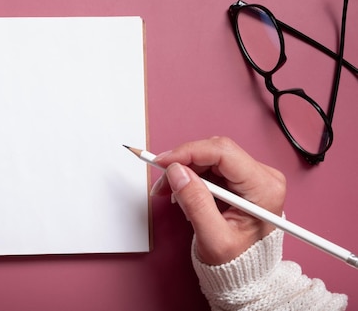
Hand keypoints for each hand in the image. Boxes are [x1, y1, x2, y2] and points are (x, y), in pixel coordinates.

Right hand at [151, 137, 285, 264]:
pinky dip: (191, 175)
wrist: (247, 273)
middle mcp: (262, 176)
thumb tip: (177, 172)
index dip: (189, 152)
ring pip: (209, 156)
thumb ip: (195, 203)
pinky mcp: (240, 178)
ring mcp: (252, 175)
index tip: (163, 162)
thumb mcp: (213, 238)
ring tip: (169, 191)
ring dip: (184, 169)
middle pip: (214, 151)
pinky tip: (182, 191)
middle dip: (183, 163)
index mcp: (264, 188)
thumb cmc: (238, 261)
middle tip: (162, 181)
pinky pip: (210, 165)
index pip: (223, 153)